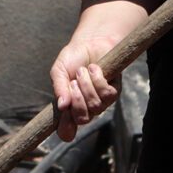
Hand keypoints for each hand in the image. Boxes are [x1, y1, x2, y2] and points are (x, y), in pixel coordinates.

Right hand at [49, 4, 141, 140]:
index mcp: (69, 107)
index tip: (64, 120)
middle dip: (77, 99)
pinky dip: (98, 79)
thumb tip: (62, 106)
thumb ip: (58, 88)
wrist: (91, 42)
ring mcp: (100, 102)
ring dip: (87, 85)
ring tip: (83, 71)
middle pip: (82, 119)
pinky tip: (94, 69)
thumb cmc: (73, 58)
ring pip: (95, 105)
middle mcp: (85, 108)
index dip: (65, 130)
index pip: (67, 130)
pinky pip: (108, 94)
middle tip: (73, 82)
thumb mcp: (59, 71)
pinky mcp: (114, 93)